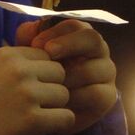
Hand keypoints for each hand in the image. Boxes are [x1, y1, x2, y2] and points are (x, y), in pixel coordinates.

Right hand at [0, 46, 74, 134]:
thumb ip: (14, 66)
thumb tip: (46, 61)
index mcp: (6, 55)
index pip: (45, 56)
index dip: (42, 75)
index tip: (32, 89)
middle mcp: (18, 69)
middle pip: (59, 73)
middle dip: (52, 90)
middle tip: (38, 106)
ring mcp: (27, 94)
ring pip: (65, 95)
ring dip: (55, 109)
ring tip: (37, 120)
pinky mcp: (34, 120)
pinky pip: (67, 118)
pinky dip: (59, 127)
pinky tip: (44, 132)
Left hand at [17, 19, 117, 133]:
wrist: (47, 109)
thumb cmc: (40, 76)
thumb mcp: (30, 56)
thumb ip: (27, 39)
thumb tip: (30, 30)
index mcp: (80, 36)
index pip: (75, 25)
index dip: (55, 32)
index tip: (36, 44)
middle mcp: (98, 51)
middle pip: (92, 39)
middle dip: (69, 44)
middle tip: (48, 53)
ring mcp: (106, 73)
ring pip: (91, 69)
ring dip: (67, 77)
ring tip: (48, 85)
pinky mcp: (107, 97)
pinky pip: (95, 94)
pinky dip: (75, 98)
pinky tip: (58, 103)